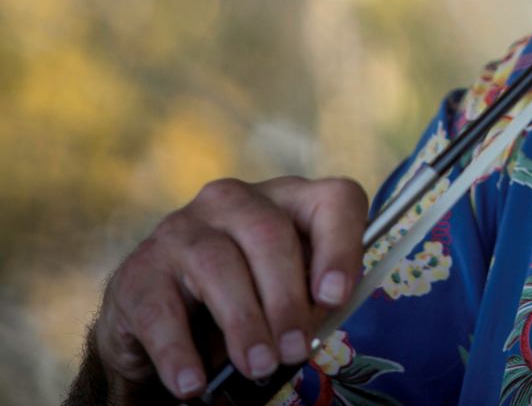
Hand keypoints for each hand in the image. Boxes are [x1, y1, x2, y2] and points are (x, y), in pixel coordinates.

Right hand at [87, 175, 367, 401]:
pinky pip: (160, 310)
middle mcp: (234, 201)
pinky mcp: (139, 270)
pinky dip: (179, 352)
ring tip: (258, 367)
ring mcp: (182, 229)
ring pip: (218, 264)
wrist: (157, 318)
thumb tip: (317, 324)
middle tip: (295, 350)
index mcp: (287, 200)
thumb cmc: (242, 297)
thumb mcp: (284, 292)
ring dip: (243, 323)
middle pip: (270, 234)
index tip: (336, 298)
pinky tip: (192, 383)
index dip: (340, 245)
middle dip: (286, 298)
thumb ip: (308, 297)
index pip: (333, 199)